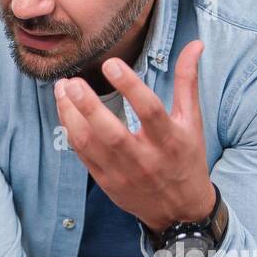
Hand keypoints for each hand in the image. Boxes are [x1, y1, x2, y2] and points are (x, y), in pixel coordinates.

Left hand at [54, 39, 213, 234]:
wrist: (180, 211)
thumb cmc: (187, 159)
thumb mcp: (192, 121)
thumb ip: (187, 82)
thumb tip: (195, 45)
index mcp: (170, 140)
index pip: (150, 110)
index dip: (130, 87)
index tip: (111, 63)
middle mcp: (145, 159)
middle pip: (112, 133)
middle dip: (89, 106)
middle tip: (72, 81)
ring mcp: (122, 173)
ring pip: (90, 144)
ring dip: (71, 116)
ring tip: (62, 89)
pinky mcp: (106, 181)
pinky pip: (82, 154)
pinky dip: (70, 130)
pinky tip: (64, 109)